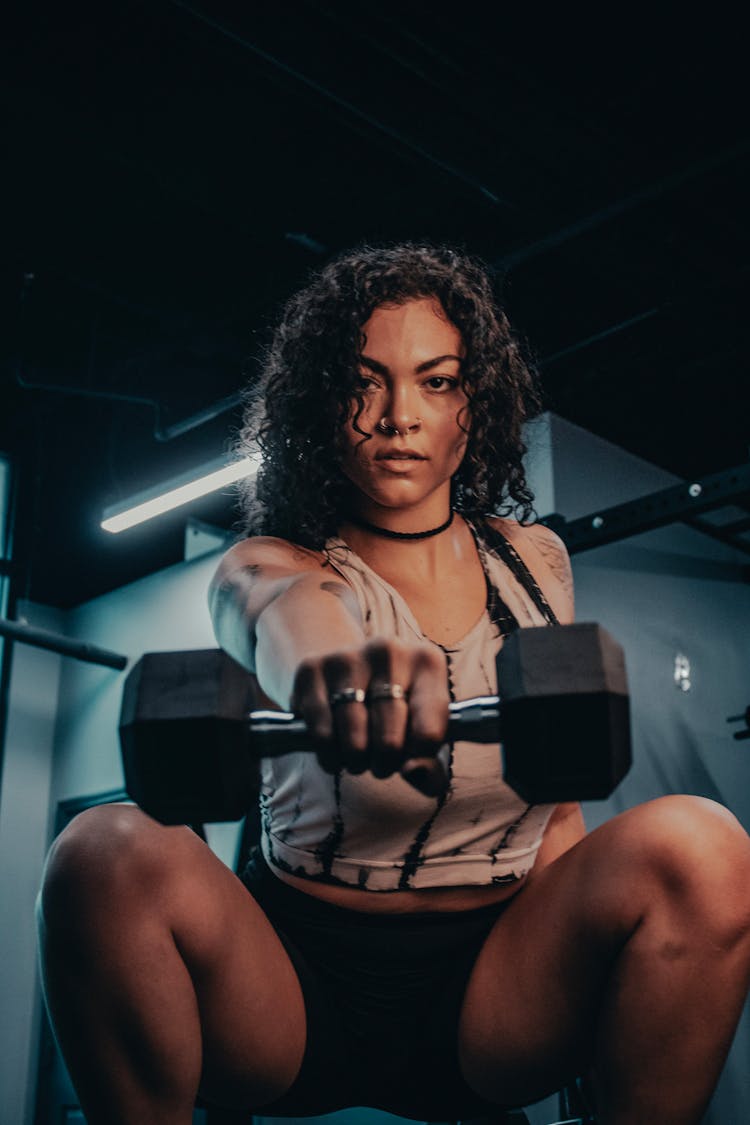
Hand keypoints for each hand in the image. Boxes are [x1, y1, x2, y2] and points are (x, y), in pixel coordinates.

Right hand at [289, 638, 450, 795]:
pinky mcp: (311, 669)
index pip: (428, 733)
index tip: (411, 757)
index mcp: (427, 663)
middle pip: (389, 740)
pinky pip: (320, 732)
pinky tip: (334, 750)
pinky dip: (328, 753)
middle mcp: (388, 652)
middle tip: (381, 763)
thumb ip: (431, 766)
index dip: (418, 758)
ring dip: (355, 761)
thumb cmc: (397, 712)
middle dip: (384, 763)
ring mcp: (347, 657)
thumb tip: (413, 771)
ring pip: (353, 738)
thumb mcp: (423, 733)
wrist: (351, 672)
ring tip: (358, 756)